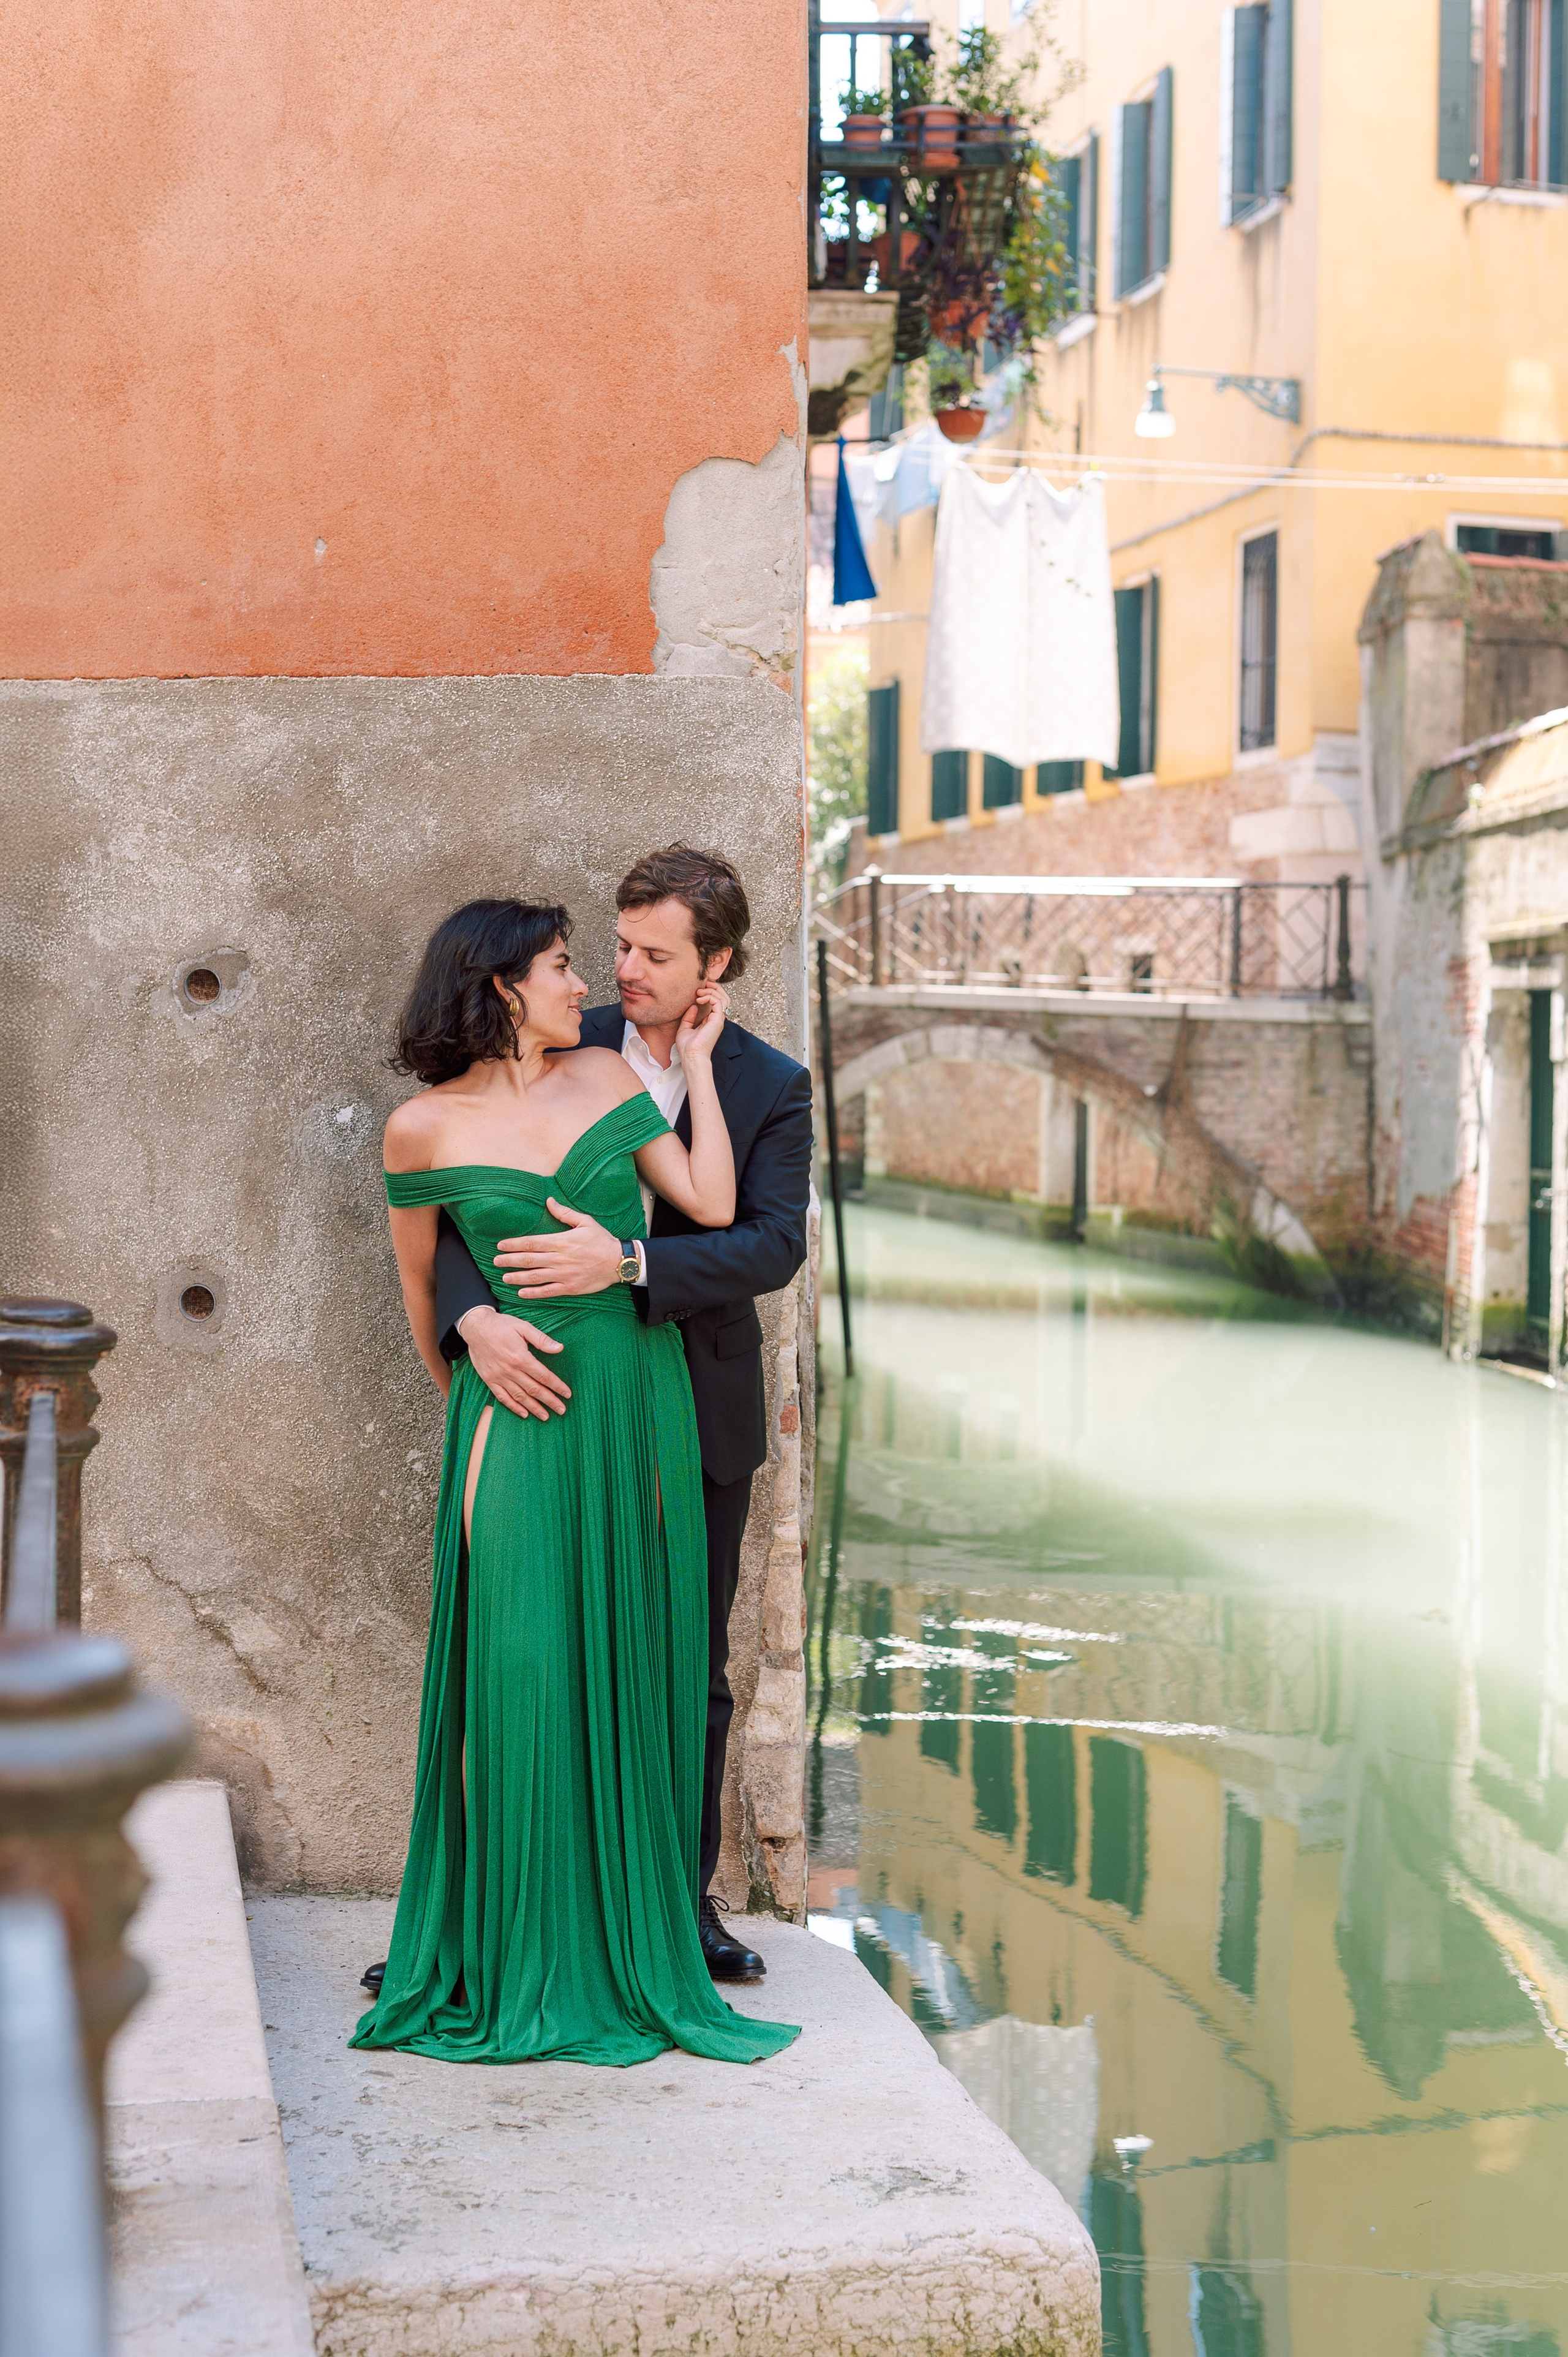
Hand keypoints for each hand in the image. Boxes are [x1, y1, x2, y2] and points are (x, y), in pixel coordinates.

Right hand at [457, 1304, 570, 1419]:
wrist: (475, 1327)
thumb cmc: (501, 1325)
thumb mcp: (523, 1327)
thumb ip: (541, 1339)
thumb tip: (559, 1348)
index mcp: (521, 1357)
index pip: (543, 1376)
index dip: (557, 1386)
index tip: (567, 1394)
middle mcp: (510, 1370)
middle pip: (534, 1389)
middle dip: (550, 1401)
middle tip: (561, 1410)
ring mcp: (499, 1377)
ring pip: (520, 1396)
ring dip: (534, 1408)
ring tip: (546, 1416)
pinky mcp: (489, 1380)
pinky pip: (502, 1397)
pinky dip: (513, 1407)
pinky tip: (523, 1414)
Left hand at [497, 1202, 623, 1297]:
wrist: (619, 1261)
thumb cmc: (602, 1240)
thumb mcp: (585, 1222)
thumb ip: (565, 1213)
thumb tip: (549, 1201)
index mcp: (561, 1241)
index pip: (531, 1243)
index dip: (513, 1244)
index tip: (500, 1246)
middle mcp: (559, 1259)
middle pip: (528, 1260)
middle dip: (510, 1260)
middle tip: (496, 1262)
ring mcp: (564, 1275)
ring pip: (535, 1277)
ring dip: (517, 1277)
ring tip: (504, 1277)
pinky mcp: (570, 1287)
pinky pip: (548, 1291)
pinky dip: (533, 1293)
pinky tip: (521, 1293)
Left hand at [678, 981, 728, 1063]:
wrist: (691, 1056)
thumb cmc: (688, 1047)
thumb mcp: (685, 1028)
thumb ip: (689, 1016)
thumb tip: (693, 1005)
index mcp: (711, 1021)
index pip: (716, 1001)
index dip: (709, 991)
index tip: (697, 988)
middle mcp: (717, 1019)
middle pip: (723, 997)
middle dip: (714, 987)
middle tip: (702, 983)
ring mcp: (718, 1020)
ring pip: (724, 998)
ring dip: (712, 990)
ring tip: (699, 990)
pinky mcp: (717, 1020)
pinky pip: (718, 1002)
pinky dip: (709, 996)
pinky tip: (698, 999)